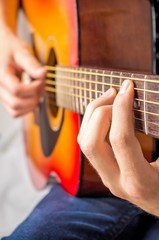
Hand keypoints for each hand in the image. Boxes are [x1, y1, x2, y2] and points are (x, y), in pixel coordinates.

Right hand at [0, 30, 45, 116]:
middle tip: (40, 85)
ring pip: (16, 111)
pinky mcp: (5, 99)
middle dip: (34, 97)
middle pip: (16, 103)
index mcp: (1, 74)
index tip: (40, 79)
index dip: (33, 88)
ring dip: (31, 105)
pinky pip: (15, 112)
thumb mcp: (21, 50)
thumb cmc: (9, 47)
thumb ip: (31, 63)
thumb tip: (43, 74)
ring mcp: (0, 95)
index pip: (17, 90)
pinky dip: (26, 108)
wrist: (1, 47)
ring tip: (36, 91)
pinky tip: (31, 97)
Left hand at [78, 80, 158, 215]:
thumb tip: (152, 105)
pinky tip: (106, 112)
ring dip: (92, 115)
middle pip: (91, 142)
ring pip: (84, 142)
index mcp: (139, 181)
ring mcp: (107, 177)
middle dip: (100, 111)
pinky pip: (88, 144)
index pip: (121, 139)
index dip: (123, 108)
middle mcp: (116, 181)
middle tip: (117, 92)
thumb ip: (158, 130)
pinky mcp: (105, 171)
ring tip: (110, 97)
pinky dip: (93, 123)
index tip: (128, 88)